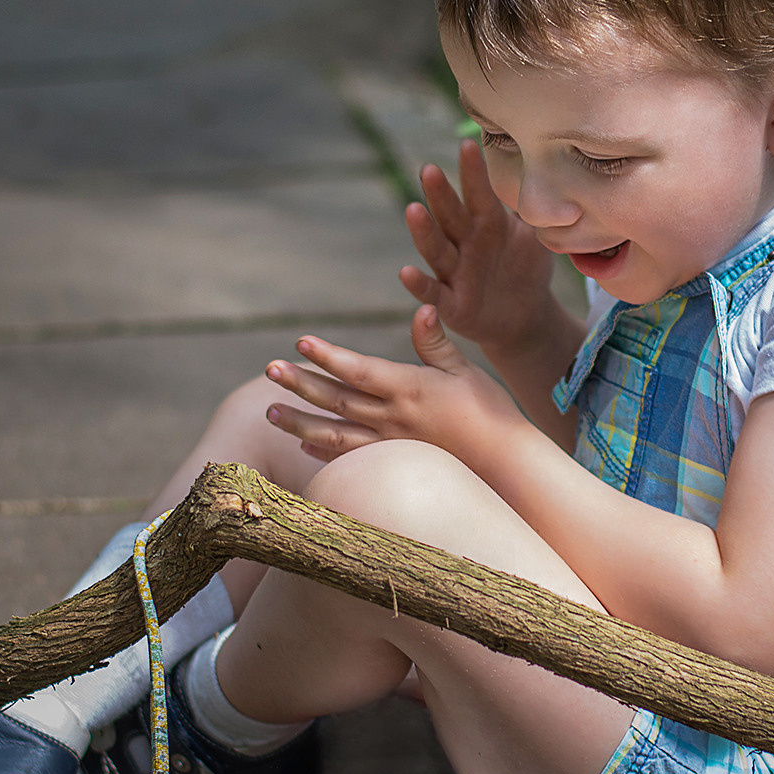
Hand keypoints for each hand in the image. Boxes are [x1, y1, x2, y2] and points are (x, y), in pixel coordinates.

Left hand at [262, 306, 533, 470]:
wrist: (504, 464)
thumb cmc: (488, 412)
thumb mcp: (464, 371)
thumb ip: (435, 343)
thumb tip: (421, 308)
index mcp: (410, 388)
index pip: (360, 369)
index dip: (329, 356)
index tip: (300, 342)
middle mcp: (393, 418)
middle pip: (337, 399)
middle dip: (300, 384)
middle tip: (269, 370)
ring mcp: (390, 445)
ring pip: (334, 433)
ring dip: (298, 423)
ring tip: (269, 413)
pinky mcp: (393, 465)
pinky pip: (350, 460)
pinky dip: (323, 451)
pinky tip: (303, 443)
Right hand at [400, 141, 561, 359]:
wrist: (526, 315)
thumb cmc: (525, 266)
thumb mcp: (535, 237)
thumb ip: (538, 210)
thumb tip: (560, 173)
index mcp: (486, 222)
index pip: (479, 194)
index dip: (473, 172)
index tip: (468, 145)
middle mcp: (465, 243)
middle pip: (450, 216)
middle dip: (439, 194)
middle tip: (429, 169)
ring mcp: (455, 272)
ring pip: (436, 249)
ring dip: (424, 231)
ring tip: (413, 210)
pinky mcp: (451, 303)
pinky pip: (432, 292)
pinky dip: (418, 284)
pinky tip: (405, 272)